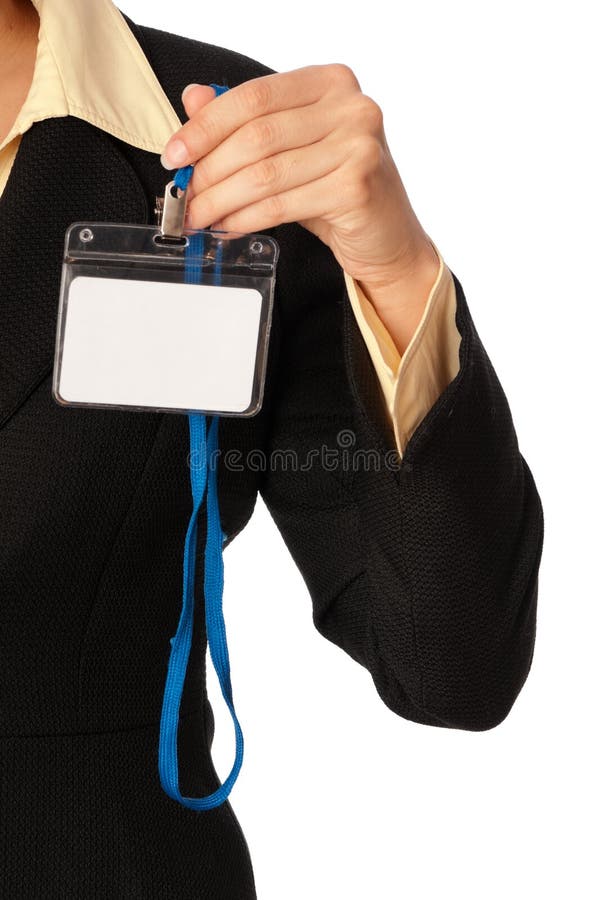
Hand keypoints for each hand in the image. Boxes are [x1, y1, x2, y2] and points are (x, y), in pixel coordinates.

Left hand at [162, 65, 439, 354]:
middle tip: (185, 195)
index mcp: (330, 83)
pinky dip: (246, 219)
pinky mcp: (357, 187)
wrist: (388, 239)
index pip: (253, 97)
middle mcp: (350, 107)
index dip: (205, 126)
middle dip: (209, 170)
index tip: (176, 154)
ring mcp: (359, 146)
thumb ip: (248, 122)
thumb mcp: (292, 149)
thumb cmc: (340, 190)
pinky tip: (228, 227)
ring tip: (199, 217)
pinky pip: (281, 204)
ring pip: (264, 173)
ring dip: (221, 200)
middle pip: (256, 136)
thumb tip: (193, 99)